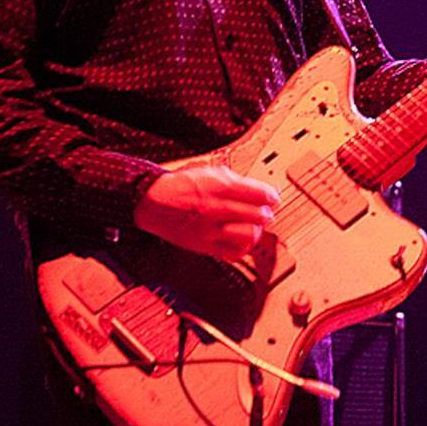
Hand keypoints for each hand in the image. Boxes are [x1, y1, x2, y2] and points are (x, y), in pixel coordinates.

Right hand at [134, 164, 279, 259]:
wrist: (153, 202)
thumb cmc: (181, 187)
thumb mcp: (209, 172)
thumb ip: (236, 180)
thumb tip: (260, 189)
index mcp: (219, 187)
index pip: (260, 194)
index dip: (272, 197)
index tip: (274, 198)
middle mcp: (216, 209)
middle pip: (258, 215)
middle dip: (267, 213)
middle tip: (266, 212)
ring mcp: (210, 229)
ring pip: (249, 235)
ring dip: (257, 230)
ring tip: (254, 226)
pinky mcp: (204, 246)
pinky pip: (233, 252)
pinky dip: (243, 247)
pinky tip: (242, 240)